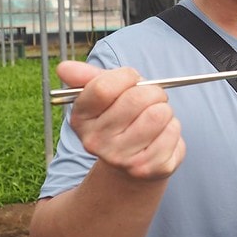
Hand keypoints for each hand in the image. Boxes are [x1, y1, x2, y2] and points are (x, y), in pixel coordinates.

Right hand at [56, 60, 185, 181]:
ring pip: (159, 114)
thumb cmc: (119, 118)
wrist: (129, 162)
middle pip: (137, 98)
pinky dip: (172, 128)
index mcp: (80, 119)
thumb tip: (63, 67)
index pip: (104, 87)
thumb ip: (86, 77)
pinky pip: (172, 131)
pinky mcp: (147, 168)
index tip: (131, 79)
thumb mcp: (102, 95)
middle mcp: (95, 142)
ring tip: (154, 118)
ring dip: (164, 110)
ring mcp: (121, 158)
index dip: (126, 76)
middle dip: (152, 91)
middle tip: (149, 99)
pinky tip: (160, 135)